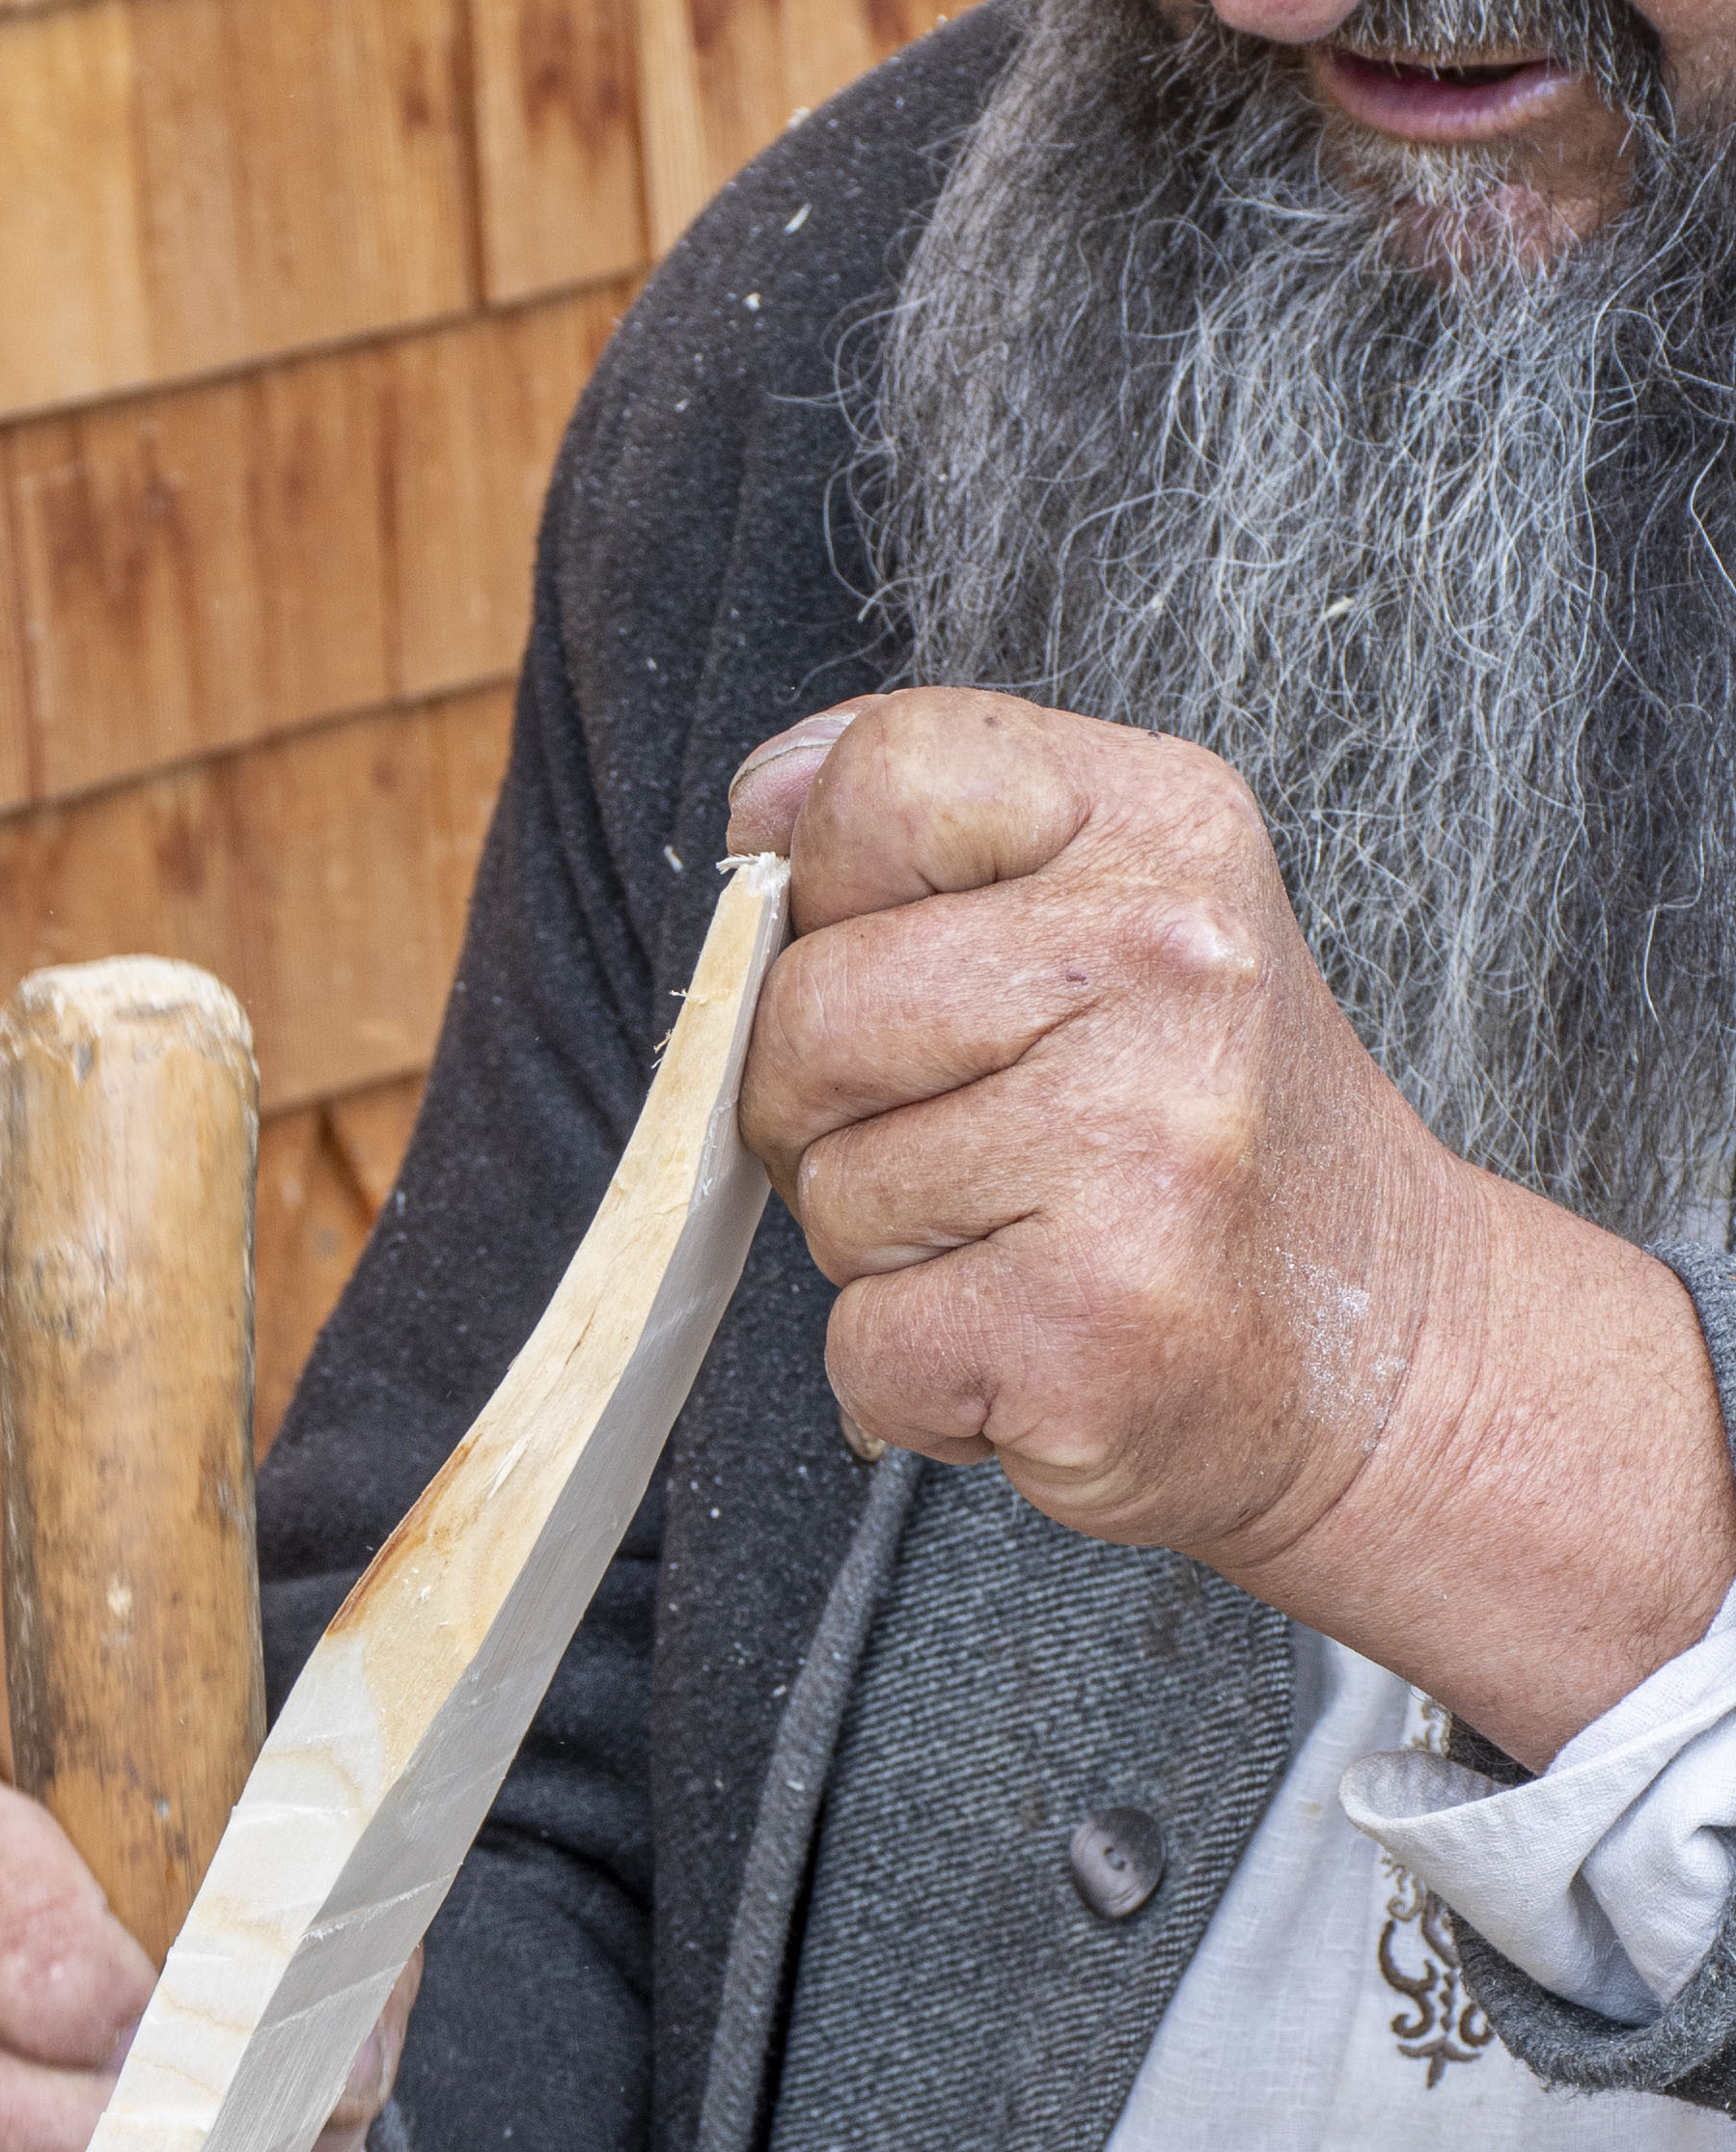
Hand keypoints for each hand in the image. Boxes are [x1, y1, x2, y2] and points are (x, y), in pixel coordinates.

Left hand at [726, 688, 1735, 1763]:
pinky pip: (863, 1345)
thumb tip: (766, 812)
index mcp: (1164, 826)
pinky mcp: (1090, 1326)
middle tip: (962, 1144)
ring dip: (884, 1249)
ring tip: (1025, 1241)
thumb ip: (935, 842)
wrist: (1386, 1348)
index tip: (894, 956)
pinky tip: (1031, 1339)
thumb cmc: (1207, 1136)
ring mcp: (1138, 1151)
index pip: (887, 775)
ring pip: (830, 1191)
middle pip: (812, 1008)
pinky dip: (914, 1376)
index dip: (831, 885)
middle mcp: (1169, 966)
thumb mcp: (1120, 914)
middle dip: (824, 1104)